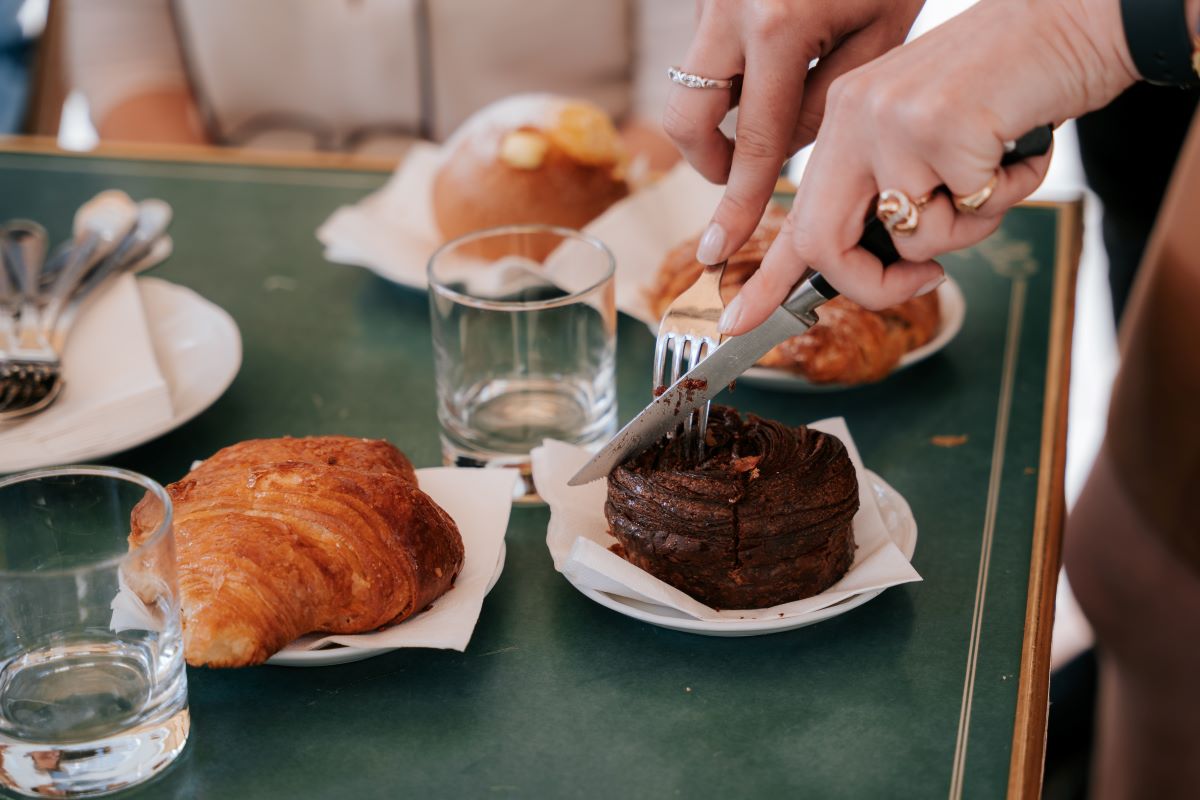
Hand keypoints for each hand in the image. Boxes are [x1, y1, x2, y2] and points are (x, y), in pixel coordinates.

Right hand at [663, 0, 925, 265]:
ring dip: (722, 113)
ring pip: (692, 85)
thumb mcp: (884, 29)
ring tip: (771, 109)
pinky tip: (781, 51)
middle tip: (740, 174)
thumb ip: (829, 102)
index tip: (720, 250)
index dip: (739, 205)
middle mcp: (728, 10)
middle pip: (688, 119)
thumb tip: (789, 149)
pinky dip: (734, 70)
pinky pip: (708, 48)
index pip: (756, 143)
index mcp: (778, 26)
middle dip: (709, 160)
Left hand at [719, 0, 1138, 331]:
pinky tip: (1017, 148)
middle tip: (924, 284)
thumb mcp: (927, 141)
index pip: (795, 215)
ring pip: (912, 240)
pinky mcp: (942, 128)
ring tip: (993, 169)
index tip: (737, 323)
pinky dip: (1007, 196)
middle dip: (873, 287)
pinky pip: (969, 212)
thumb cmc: (1008, 91)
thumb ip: (892, 195)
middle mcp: (854, 117)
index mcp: (844, 121)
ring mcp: (893, 122)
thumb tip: (882, 268)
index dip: (767, 280)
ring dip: (968, 226)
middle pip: (825, 245)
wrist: (1073, 21)